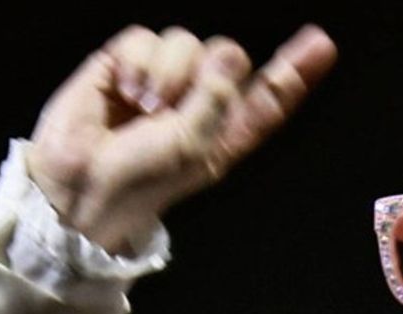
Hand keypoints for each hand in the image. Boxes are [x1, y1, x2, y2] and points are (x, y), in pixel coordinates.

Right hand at [26, 25, 336, 252]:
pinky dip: (137, 63)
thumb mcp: (194, 146)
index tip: (321, 44)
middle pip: (225, 54)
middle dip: (206, 73)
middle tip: (174, 108)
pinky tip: (125, 91)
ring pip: (185, 42)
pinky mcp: (123, 65)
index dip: (295, 70)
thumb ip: (217, 99)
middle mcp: (198, 101)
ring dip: (168, 72)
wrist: (80, 186)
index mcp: (226, 130)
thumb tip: (228, 53)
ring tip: (145, 106)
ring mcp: (161, 81)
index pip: (269, 95)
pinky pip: (143, 38)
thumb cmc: (142, 179)